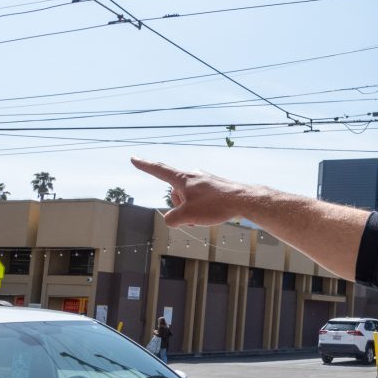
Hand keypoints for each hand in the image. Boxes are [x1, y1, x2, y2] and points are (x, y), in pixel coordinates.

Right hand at [131, 157, 250, 226]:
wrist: (243, 201)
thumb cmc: (216, 205)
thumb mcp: (187, 216)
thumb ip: (172, 219)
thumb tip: (170, 219)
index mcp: (182, 179)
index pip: (159, 170)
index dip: (145, 165)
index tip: (134, 158)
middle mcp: (192, 176)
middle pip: (175, 194)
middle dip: (180, 208)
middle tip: (193, 217)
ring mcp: (204, 181)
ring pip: (188, 199)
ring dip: (191, 212)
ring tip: (205, 216)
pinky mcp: (214, 188)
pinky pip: (200, 201)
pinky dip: (202, 210)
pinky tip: (214, 214)